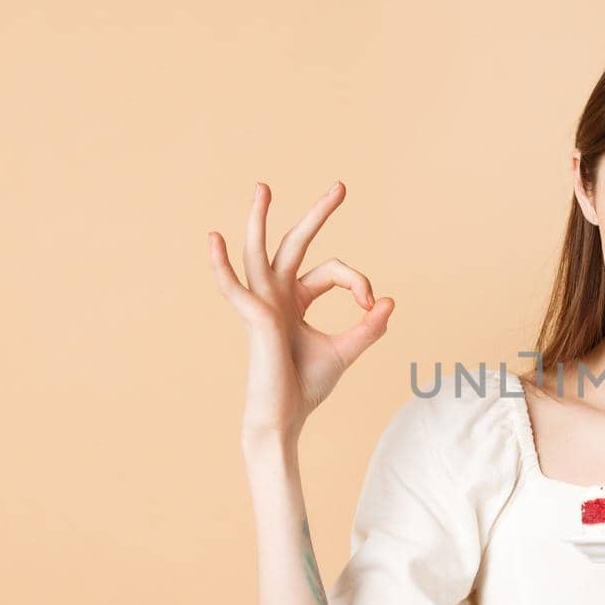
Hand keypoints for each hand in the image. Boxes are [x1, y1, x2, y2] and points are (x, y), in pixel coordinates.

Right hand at [207, 181, 394, 441]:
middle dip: (318, 214)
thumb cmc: (306, 387)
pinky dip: (221, 264)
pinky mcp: (254, 317)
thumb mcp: (344, 351)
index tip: (371, 305)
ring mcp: (262, 303)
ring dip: (260, 219)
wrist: (285, 418)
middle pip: (296, 244)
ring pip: (259, 252)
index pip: (332, 271)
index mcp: (296, 300)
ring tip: (263, 188)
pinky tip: (214, 239)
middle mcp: (277, 295)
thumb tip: (389, 300)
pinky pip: (233, 286)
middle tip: (341, 187)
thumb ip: (368, 327)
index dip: (357, 282)